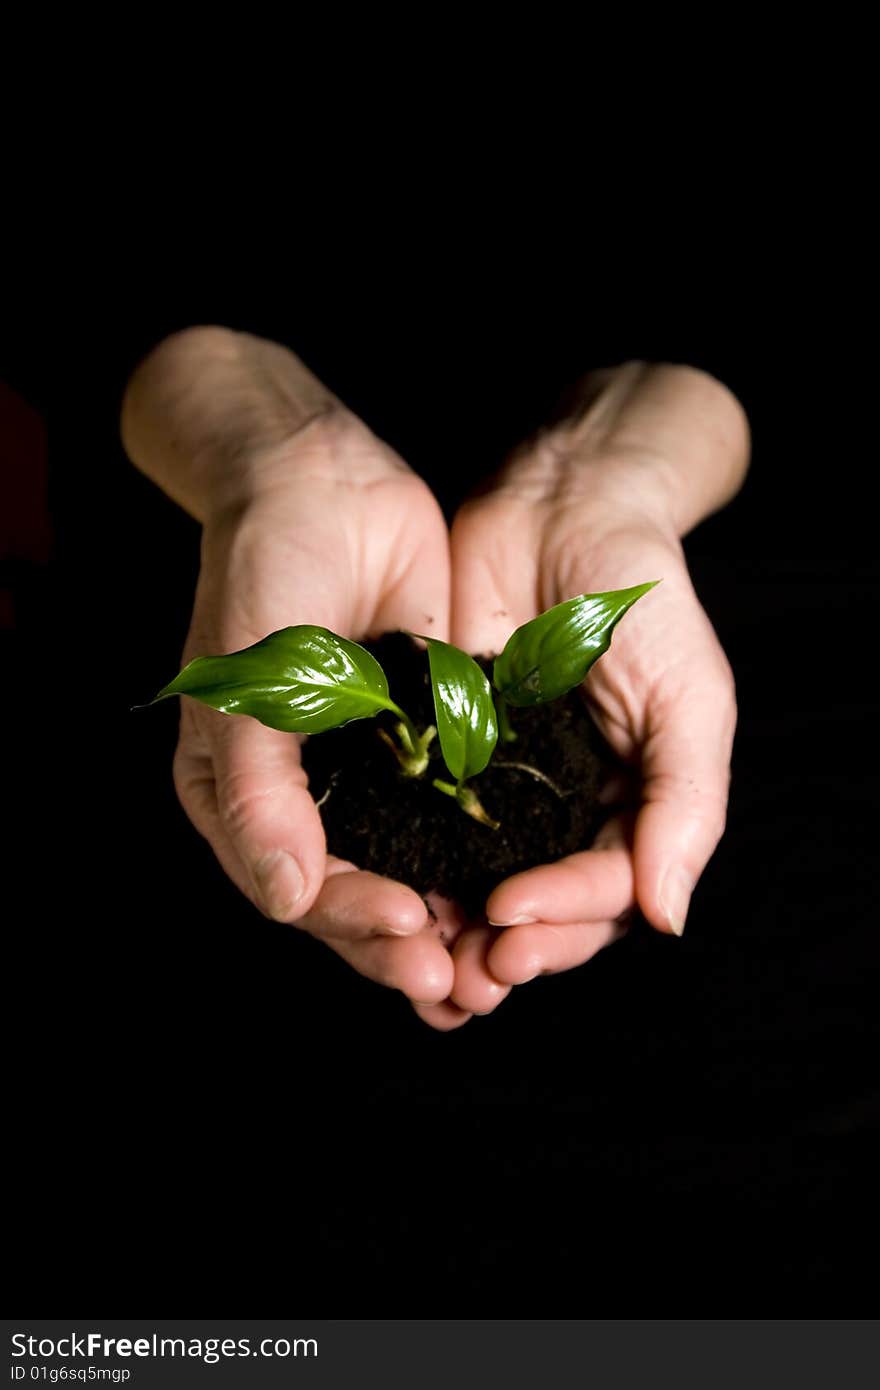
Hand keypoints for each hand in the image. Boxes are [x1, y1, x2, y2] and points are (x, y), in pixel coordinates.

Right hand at [124, 331, 462, 1011]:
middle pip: (361, 896)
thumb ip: (261, 794)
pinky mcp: (427, 736)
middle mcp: (309, 797)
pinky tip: (523, 886)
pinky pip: (456, 811)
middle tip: (466, 983)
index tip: (416, 936)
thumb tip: (288, 899)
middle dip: (411, 944)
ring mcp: (372, 769)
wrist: (321, 481)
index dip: (356, 925)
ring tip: (500, 965)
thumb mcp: (247, 688)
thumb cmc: (262, 578)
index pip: (300, 890)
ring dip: (453, 919)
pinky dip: (482, 855)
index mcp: (247, 798)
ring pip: (414, 867)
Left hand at [438, 363, 747, 1020]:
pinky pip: (422, 818)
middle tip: (470, 970)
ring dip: (454, 928)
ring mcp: (498, 782)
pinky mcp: (439, 747)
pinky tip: (383, 887)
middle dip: (509, 946)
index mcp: (629, 806)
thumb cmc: (643, 597)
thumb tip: (669, 919)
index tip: (513, 920)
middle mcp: (562, 808)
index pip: (602, 892)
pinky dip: (408, 861)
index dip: (562, 919)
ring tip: (425, 958)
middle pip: (540, 906)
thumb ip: (686, 807)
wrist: (561, 506)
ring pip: (477, 879)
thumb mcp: (689, 699)